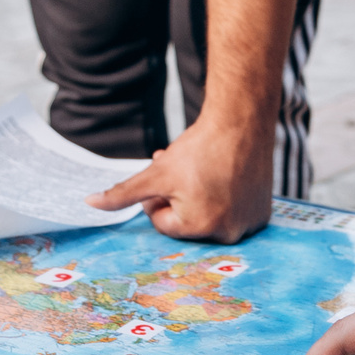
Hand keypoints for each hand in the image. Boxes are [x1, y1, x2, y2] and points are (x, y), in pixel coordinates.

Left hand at [89, 114, 274, 241]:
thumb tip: (90, 203)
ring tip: (204, 171)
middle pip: (188, 222)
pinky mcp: (264, 212)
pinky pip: (236, 212)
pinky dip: (227, 197)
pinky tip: (226, 174)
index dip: (159, 197)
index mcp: (200, 227)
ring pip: (211, 216)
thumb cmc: (199, 148)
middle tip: (183, 171)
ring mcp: (250, 223)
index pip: (163, 222)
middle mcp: (228, 233)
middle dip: (180, 198)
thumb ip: (123, 193)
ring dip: (201, 197)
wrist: (242, 121)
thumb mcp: (155, 173)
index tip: (167, 175)